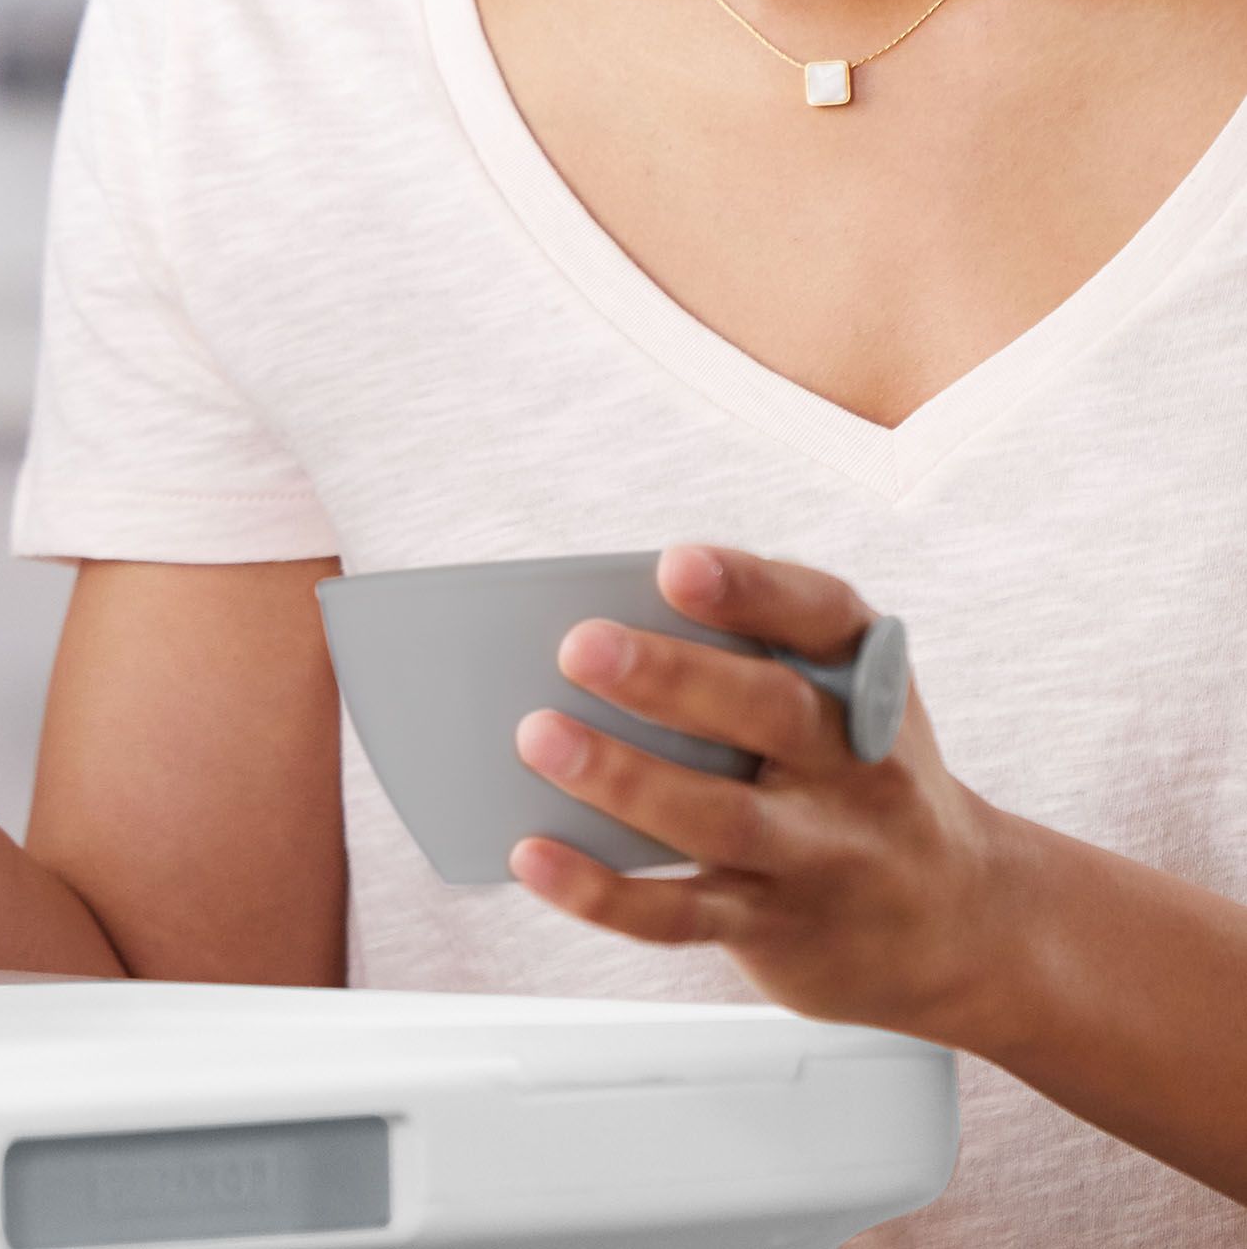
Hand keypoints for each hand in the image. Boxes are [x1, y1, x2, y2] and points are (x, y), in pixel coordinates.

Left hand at [507, 543, 1011, 1041]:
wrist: (961, 925)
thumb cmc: (854, 774)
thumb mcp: (843, 702)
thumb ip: (749, 654)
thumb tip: (597, 636)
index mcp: (867, 684)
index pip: (825, 617)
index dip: (751, 587)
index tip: (675, 565)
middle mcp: (859, 768)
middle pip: (771, 713)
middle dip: (674, 678)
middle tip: (578, 647)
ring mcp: (821, 855)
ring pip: (722, 819)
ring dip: (624, 778)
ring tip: (536, 737)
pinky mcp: (777, 930)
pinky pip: (683, 915)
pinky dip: (602, 890)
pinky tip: (532, 855)